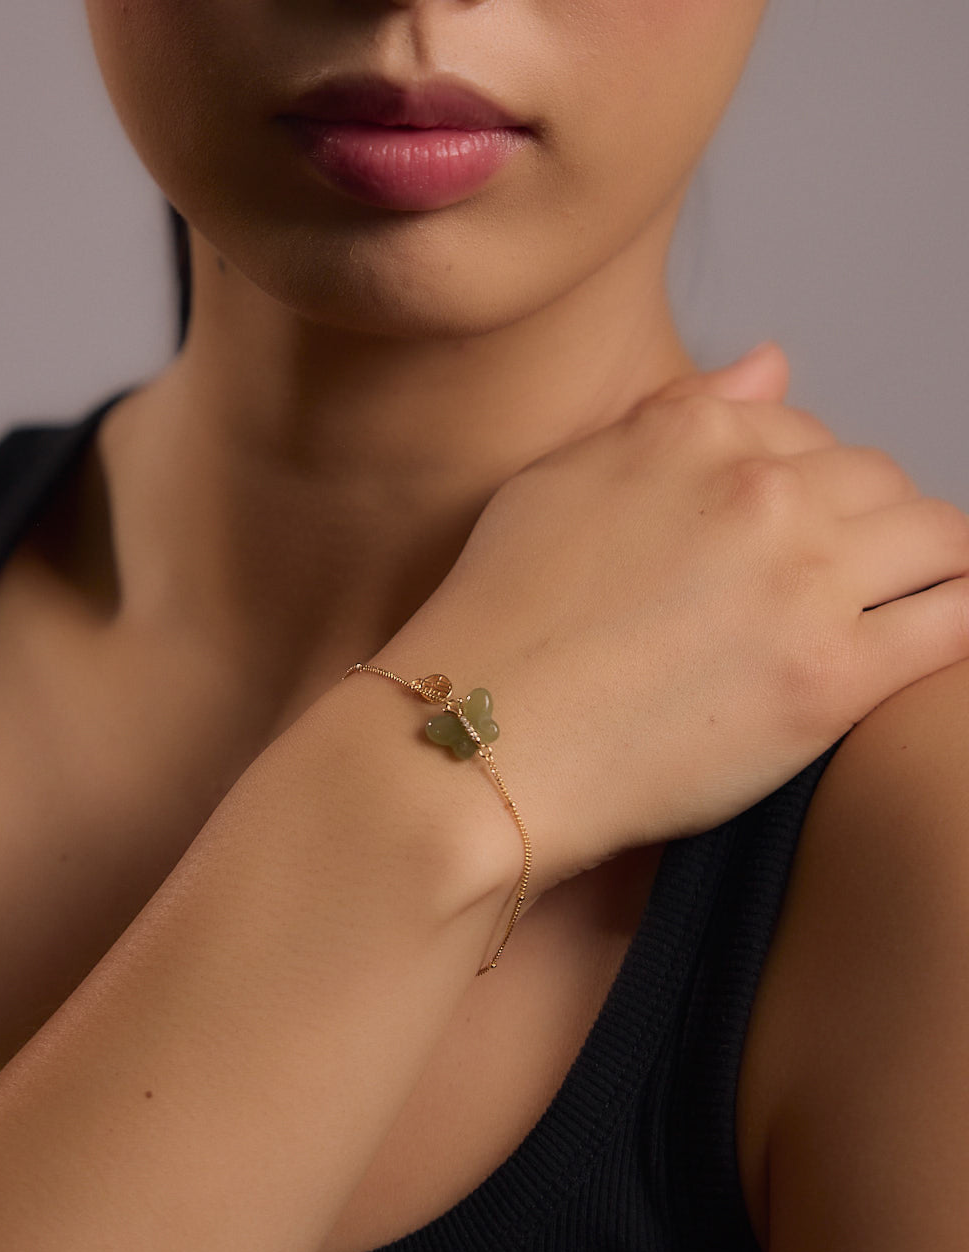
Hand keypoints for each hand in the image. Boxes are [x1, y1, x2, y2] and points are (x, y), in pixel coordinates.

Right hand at [372, 343, 968, 898]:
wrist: (478, 742)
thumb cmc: (497, 623)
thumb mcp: (558, 485)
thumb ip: (673, 416)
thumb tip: (773, 362)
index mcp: (693, 435)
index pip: (804, 430)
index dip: (805, 487)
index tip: (788, 540)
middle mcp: (760, 490)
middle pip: (879, 481)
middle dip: (868, 526)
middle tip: (830, 588)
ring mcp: (803, 580)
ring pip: (938, 539)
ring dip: (925, 569)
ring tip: (889, 612)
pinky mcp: (832, 678)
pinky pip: (957, 622)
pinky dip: (959, 621)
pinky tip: (931, 640)